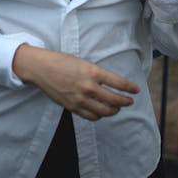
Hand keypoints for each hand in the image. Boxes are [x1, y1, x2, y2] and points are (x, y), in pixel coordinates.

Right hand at [12, 46, 138, 120]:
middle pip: (114, 100)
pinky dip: (99, 115)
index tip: (136, 90)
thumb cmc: (62, 61)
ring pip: (104, 111)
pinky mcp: (72, 107)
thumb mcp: (83, 62)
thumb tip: (110, 83)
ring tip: (116, 107)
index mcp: (93, 71)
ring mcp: (80, 99)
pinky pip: (91, 116)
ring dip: (114, 110)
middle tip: (129, 101)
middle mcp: (88, 86)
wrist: (41, 68)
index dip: (130, 88)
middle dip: (125, 102)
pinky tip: (101, 111)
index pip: (118, 83)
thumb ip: (96, 74)